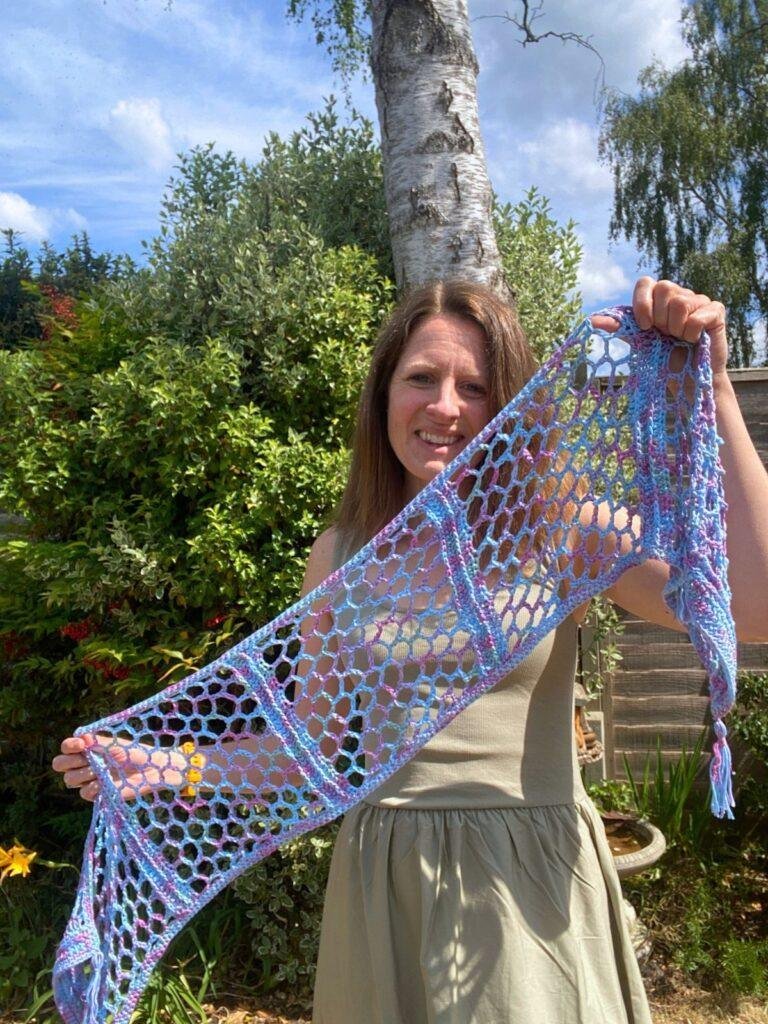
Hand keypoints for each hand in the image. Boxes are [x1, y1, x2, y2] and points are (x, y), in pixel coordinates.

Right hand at [52, 733, 189, 801]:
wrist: (152, 769)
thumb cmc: (135, 752)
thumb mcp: (115, 744)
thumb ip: (97, 741)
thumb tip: (80, 737)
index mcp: (88, 750)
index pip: (66, 748)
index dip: (68, 746)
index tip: (81, 744)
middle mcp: (86, 765)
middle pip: (60, 765)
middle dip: (68, 762)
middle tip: (85, 759)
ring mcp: (91, 780)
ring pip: (70, 780)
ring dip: (83, 774)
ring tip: (100, 770)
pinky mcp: (98, 795)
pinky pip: (84, 793)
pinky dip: (91, 787)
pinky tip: (103, 783)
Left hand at [591, 277, 728, 377]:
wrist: (686, 380)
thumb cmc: (663, 358)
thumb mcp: (638, 341)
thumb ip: (620, 327)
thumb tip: (591, 321)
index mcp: (658, 299)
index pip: (645, 282)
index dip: (642, 304)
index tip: (644, 327)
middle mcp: (679, 294)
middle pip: (664, 289)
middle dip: (660, 319)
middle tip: (666, 335)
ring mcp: (699, 300)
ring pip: (681, 302)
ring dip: (676, 329)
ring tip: (680, 339)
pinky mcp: (716, 310)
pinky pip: (698, 316)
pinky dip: (692, 334)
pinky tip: (695, 340)